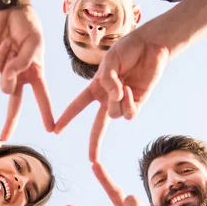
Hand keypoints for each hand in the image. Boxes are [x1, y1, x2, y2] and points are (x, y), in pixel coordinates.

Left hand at [0, 6, 54, 140]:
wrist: (10, 9)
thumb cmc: (28, 26)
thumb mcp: (34, 44)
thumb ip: (24, 63)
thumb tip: (8, 78)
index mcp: (35, 73)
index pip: (42, 97)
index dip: (47, 113)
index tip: (51, 129)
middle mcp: (19, 75)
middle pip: (14, 103)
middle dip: (9, 121)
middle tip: (4, 137)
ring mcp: (4, 69)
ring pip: (5, 85)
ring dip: (10, 70)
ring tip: (14, 50)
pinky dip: (2, 53)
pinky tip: (5, 42)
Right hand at [54, 29, 168, 161]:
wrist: (151, 45)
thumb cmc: (128, 49)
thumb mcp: (110, 61)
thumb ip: (108, 79)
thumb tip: (114, 97)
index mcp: (96, 87)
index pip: (78, 105)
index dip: (67, 117)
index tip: (56, 130)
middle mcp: (108, 98)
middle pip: (98, 126)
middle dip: (94, 143)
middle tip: (91, 160)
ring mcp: (124, 102)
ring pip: (114, 115)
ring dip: (116, 103)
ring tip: (124, 85)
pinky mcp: (138, 103)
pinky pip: (129, 113)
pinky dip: (129, 103)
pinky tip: (131, 89)